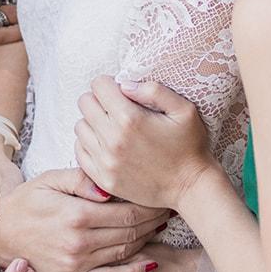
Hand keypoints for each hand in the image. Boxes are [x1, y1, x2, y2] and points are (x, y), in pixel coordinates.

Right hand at [0, 169, 167, 271]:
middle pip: (130, 233)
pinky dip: (132, 271)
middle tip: (168, 211)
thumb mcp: (51, 179)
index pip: (127, 212)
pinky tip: (149, 262)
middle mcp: (79, 243)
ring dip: (146, 241)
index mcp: (76, 215)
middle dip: (153, 221)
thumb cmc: (26, 202)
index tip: (162, 198)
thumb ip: (83, 179)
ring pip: (124, 253)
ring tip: (160, 228)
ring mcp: (76, 265)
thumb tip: (111, 187)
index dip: (149, 207)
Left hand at [75, 77, 212, 209]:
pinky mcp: (102, 178)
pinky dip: (89, 143)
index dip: (110, 84)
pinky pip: (80, 151)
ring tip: (112, 127)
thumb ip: (154, 90)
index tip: (121, 92)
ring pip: (80, 126)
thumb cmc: (189, 146)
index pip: (98, 85)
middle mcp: (112, 139)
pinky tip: (107, 144)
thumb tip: (125, 85)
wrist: (190, 188)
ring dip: (93, 122)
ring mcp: (105, 161)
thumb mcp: (184, 110)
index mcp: (130, 119)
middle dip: (100, 100)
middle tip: (116, 108)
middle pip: (85, 103)